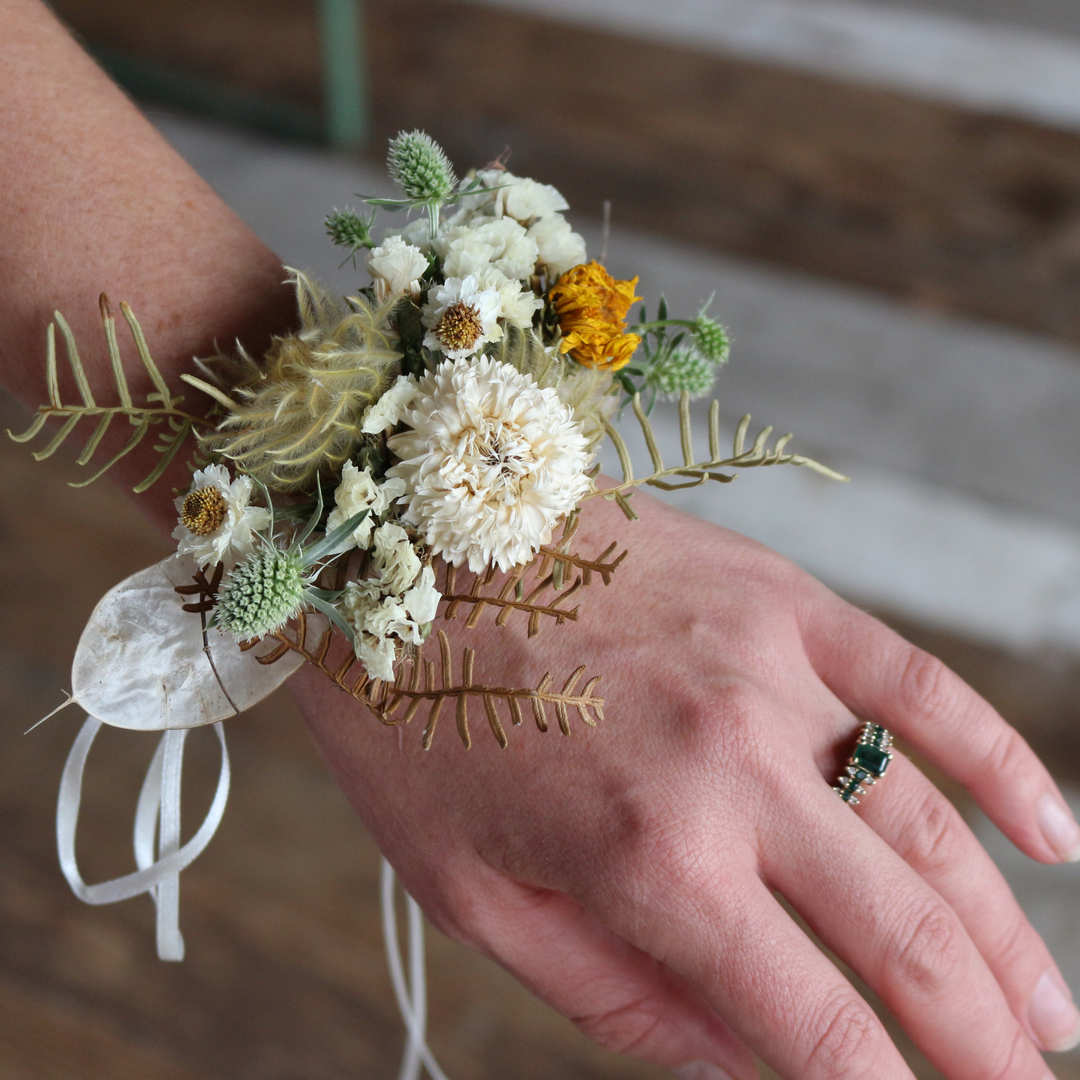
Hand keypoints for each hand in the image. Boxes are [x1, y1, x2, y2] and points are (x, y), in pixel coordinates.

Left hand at [294, 487, 1079, 1079]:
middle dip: (981, 1044)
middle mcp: (733, 769)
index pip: (812, 1024)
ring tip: (1050, 1017)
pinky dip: (998, 761)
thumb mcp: (472, 890)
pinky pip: (918, 682)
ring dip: (1005, 936)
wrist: (400, 541)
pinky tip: (1051, 832)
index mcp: (651, 859)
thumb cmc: (416, 720)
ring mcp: (770, 673)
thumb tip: (732, 1066)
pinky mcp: (779, 599)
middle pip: (904, 939)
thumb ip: (612, 993)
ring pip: (930, 827)